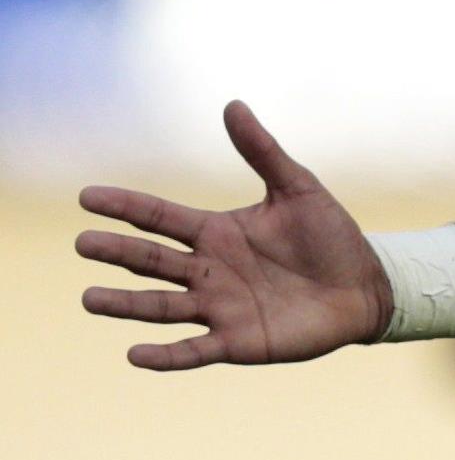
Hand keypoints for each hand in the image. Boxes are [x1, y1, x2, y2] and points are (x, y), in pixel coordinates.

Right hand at [77, 100, 389, 369]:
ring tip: (89, 299)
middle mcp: (208, 270)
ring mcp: (218, 308)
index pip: (159, 217)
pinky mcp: (237, 342)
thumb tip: (233, 104)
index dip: (125, 207)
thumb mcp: (299, 188)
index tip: (87, 197)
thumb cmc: (331, 236)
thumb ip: (263, 151)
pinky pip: (193, 350)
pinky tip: (135, 354)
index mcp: (216, 232)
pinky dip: (165, 355)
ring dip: (125, 305)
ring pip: (160, 307)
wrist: (367, 286)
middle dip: (118, 252)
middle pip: (152, 261)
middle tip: (82, 243)